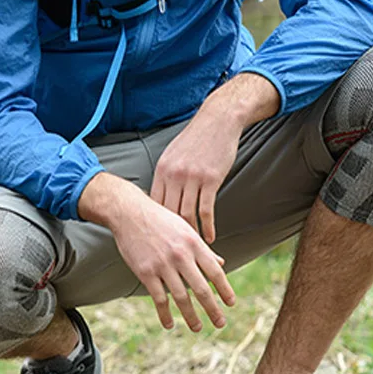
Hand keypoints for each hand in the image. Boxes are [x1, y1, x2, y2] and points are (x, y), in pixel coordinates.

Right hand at [78, 173, 235, 330]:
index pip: (215, 271)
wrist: (129, 212)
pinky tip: (169, 324)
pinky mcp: (145, 272)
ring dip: (190, 316)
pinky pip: (158, 299)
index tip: (231, 304)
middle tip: (220, 324)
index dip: (225, 289)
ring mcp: (162, 264)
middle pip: (201, 288)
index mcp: (193, 243)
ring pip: (181, 297)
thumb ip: (203, 249)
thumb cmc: (160, 220)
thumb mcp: (185, 229)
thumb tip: (221, 264)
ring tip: (197, 328)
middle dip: (212, 309)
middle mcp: (181, 255)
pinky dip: (165, 314)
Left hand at [151, 72, 280, 242]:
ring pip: (186, 215)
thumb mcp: (174, 154)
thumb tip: (161, 197)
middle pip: (167, 213)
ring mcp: (191, 178)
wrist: (218, 120)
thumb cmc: (197, 139)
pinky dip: (207, 227)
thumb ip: (167, 175)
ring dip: (190, 235)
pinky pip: (206, 210)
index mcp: (162, 170)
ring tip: (193, 250)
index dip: (156, 224)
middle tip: (174, 252)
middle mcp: (173, 175)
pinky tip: (210, 238)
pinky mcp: (210, 180)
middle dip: (170, 235)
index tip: (158, 239)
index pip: (154, 204)